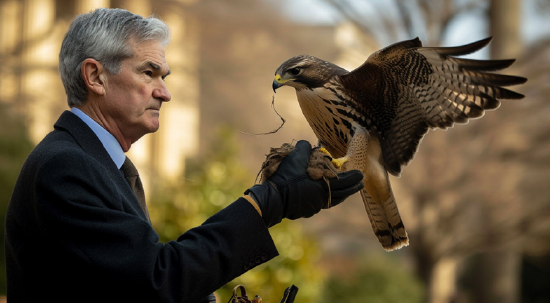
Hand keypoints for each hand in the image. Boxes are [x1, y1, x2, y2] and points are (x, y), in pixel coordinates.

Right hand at [246, 140, 363, 226]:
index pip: (344, 181)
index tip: (361, 174)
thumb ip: (304, 148)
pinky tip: (326, 196)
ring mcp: (315, 206)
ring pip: (333, 200)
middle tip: (360, 183)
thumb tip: (307, 144)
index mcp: (323, 185)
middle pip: (342, 193)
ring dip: (341, 194)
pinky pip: (322, 204)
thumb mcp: (294, 158)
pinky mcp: (307, 211)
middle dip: (352, 187)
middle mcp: (322, 197)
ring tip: (346, 191)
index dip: (353, 177)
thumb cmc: (285, 178)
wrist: (273, 199)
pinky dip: (328, 199)